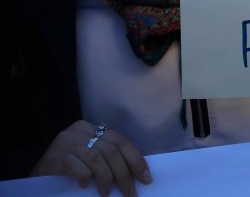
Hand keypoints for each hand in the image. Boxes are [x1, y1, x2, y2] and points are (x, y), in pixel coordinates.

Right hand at [30, 120, 151, 196]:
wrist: (34, 180)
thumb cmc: (66, 171)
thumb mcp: (89, 159)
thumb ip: (107, 158)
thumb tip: (137, 173)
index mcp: (90, 128)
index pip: (121, 141)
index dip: (136, 160)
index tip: (146, 178)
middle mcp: (79, 130)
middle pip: (111, 150)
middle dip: (124, 174)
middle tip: (130, 193)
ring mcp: (66, 142)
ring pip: (97, 158)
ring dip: (107, 178)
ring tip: (107, 194)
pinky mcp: (55, 156)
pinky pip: (78, 167)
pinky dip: (86, 177)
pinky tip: (86, 186)